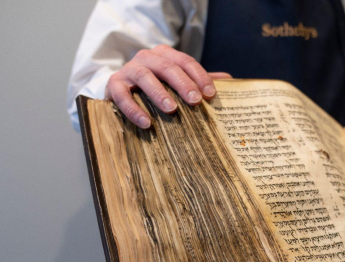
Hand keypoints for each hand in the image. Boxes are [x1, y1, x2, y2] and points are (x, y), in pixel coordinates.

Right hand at [104, 44, 231, 127]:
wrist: (121, 88)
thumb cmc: (157, 87)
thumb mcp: (178, 82)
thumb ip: (199, 81)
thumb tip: (230, 80)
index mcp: (165, 54)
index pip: (186, 62)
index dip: (200, 77)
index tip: (211, 95)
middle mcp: (147, 58)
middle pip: (167, 67)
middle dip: (183, 84)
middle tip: (196, 101)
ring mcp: (129, 70)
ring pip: (145, 77)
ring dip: (159, 93)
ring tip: (172, 110)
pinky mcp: (114, 85)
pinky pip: (122, 95)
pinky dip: (134, 109)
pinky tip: (147, 123)